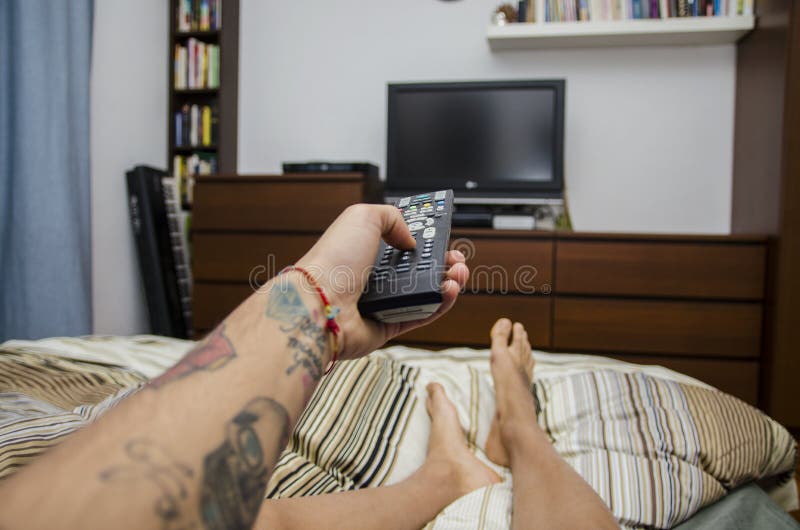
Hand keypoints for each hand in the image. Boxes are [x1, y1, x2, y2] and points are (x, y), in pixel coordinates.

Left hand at [295, 204, 468, 358]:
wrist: (321, 305)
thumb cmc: (333, 262)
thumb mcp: (362, 217)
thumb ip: (391, 217)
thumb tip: (411, 239)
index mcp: (364, 248)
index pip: (400, 241)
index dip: (422, 236)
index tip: (440, 233)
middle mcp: (373, 275)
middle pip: (417, 267)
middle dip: (441, 260)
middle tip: (455, 255)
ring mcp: (381, 301)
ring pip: (424, 292)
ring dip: (447, 281)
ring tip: (458, 272)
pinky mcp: (388, 326)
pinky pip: (422, 314)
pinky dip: (440, 304)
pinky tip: (449, 290)